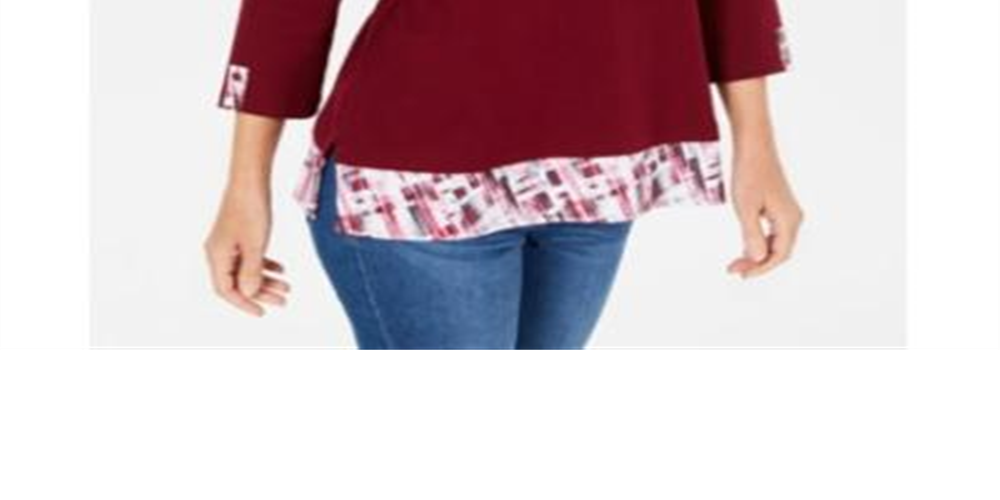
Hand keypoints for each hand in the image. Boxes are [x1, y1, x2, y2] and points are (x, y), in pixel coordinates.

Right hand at [203, 179, 289, 315]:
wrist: (250, 179)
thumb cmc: (250, 208)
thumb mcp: (255, 245)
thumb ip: (252, 272)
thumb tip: (249, 294)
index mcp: (216, 256)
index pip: (226, 290)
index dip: (244, 303)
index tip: (262, 312)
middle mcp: (218, 251)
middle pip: (238, 282)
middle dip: (262, 293)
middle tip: (284, 300)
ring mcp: (228, 242)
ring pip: (246, 270)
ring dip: (266, 280)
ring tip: (288, 287)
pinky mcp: (238, 234)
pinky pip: (249, 257)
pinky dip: (265, 264)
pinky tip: (282, 268)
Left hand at [727, 151, 803, 278]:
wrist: (754, 146)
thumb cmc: (749, 173)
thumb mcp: (745, 207)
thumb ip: (752, 234)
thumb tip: (758, 258)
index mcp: (789, 220)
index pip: (779, 255)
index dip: (761, 268)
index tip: (741, 274)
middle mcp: (793, 218)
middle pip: (778, 252)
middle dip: (757, 264)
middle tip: (732, 269)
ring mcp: (787, 212)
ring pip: (775, 243)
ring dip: (757, 254)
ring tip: (735, 261)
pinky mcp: (779, 207)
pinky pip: (772, 233)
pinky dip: (758, 242)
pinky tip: (743, 246)